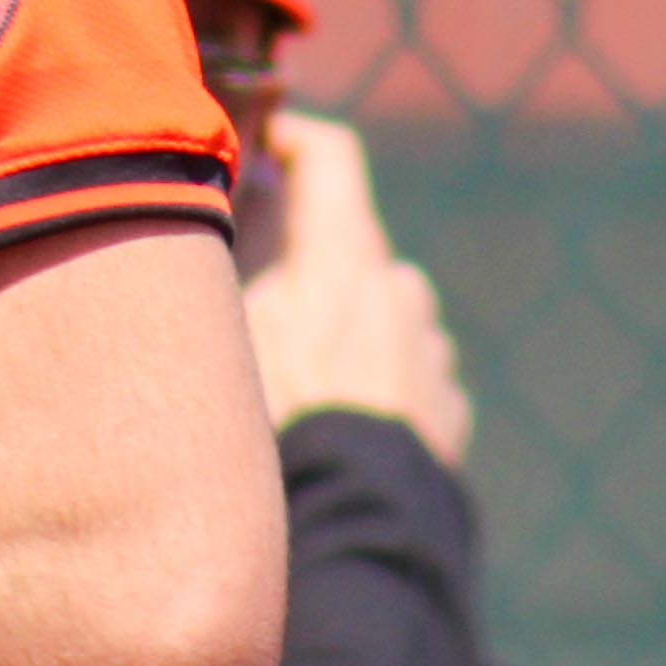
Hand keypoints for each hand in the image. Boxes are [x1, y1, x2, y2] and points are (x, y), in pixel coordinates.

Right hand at [233, 110, 468, 467]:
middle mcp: (400, 290)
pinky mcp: (448, 411)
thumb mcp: (226, 338)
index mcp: (346, 257)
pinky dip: (378, 392)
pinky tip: (338, 434)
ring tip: (300, 392)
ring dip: (350, 336)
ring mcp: (432, 353)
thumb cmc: (278, 429)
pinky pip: (409, 381)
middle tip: (258, 308)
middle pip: (353, 251)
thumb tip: (217, 237)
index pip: (329, 156)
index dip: (294, 138)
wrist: (357, 527)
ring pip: (384, 320)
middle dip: (313, 269)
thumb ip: (231, 276)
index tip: (266, 145)